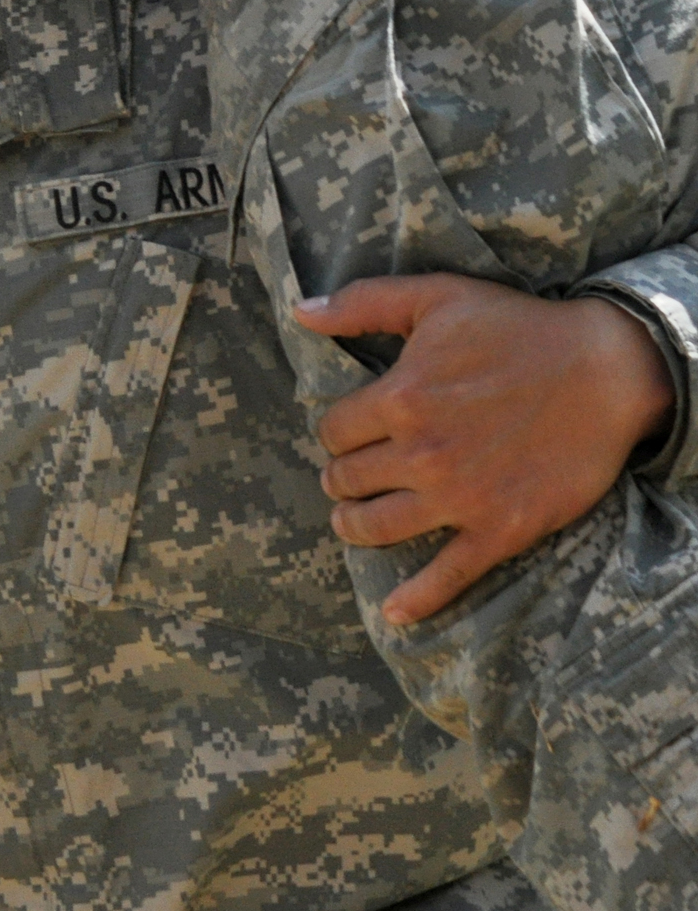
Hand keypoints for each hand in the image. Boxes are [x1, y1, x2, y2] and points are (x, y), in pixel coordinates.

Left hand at [295, 274, 672, 624]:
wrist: (609, 369)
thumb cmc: (520, 327)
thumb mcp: (438, 298)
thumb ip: (363, 303)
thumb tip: (301, 313)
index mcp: (400, 399)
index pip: (333, 432)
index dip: (338, 432)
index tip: (353, 432)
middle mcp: (422, 453)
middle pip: (346, 481)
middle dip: (342, 478)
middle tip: (351, 477)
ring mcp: (460, 497)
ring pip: (375, 527)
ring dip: (354, 526)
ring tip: (353, 520)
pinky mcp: (501, 528)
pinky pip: (448, 574)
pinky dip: (417, 598)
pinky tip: (394, 613)